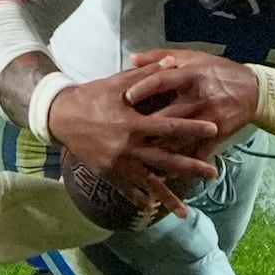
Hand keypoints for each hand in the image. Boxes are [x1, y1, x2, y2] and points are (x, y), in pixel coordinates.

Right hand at [45, 67, 218, 218]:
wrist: (60, 117)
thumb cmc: (91, 96)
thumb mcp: (117, 83)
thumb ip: (147, 75)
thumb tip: (173, 62)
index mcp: (133, 123)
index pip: (170, 128)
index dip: (193, 129)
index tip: (214, 130)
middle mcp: (128, 147)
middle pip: (166, 161)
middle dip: (191, 168)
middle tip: (213, 173)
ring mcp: (117, 164)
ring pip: (148, 184)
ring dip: (167, 197)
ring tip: (184, 212)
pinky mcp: (106, 173)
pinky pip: (127, 190)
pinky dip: (140, 199)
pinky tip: (153, 207)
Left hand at [125, 49, 259, 153]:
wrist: (253, 90)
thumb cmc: (218, 71)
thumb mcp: (192, 56)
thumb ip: (160, 57)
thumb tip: (132, 58)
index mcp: (189, 75)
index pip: (161, 81)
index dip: (143, 88)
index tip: (125, 98)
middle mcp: (197, 97)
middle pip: (165, 114)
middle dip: (143, 127)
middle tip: (121, 136)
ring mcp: (207, 118)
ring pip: (177, 138)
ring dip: (157, 151)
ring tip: (134, 160)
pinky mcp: (217, 135)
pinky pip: (196, 153)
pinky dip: (181, 165)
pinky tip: (164, 175)